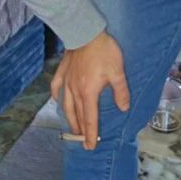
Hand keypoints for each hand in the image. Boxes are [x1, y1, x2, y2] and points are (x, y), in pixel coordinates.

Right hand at [50, 31, 129, 149]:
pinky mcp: (62, 71)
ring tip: (72, 127)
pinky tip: (56, 101)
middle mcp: (75, 90)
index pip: (90, 118)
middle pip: (77, 114)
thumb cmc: (103, 52)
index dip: (91, 134)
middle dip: (80, 130)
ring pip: (66, 104)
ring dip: (69, 118)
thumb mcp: (117, 72)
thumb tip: (124, 108)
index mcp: (89, 93)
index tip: (91, 146)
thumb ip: (120, 92)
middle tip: (82, 141)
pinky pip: (56, 87)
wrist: (85, 32)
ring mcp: (67, 81)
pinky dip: (56, 96)